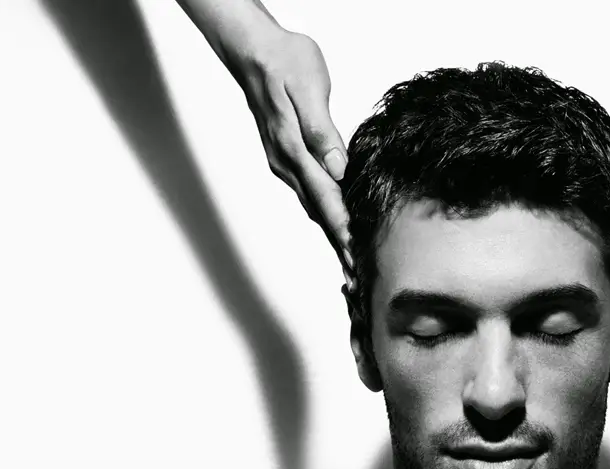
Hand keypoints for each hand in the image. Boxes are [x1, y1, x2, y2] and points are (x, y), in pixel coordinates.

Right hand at [218, 11, 352, 275]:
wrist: (253, 49)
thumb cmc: (284, 62)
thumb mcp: (308, 89)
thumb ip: (321, 133)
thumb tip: (337, 169)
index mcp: (296, 151)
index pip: (327, 201)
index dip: (343, 233)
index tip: (355, 260)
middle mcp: (288, 164)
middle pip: (320, 214)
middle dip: (339, 246)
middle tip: (357, 277)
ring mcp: (285, 163)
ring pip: (313, 206)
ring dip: (332, 234)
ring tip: (349, 259)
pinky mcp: (287, 156)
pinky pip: (309, 193)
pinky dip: (324, 214)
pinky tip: (334, 222)